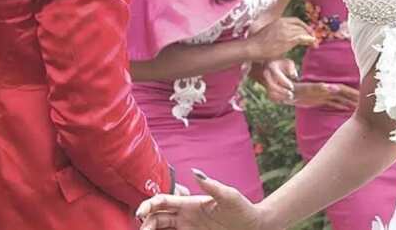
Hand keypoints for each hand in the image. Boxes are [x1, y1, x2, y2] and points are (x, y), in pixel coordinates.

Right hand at [138, 169, 263, 229]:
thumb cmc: (243, 209)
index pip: (162, 202)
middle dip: (145, 223)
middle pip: (156, 218)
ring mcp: (187, 228)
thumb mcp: (229, 196)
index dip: (149, 205)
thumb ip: (211, 185)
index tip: (141, 213)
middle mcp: (185, 216)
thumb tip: (195, 171)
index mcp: (190, 203)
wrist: (254, 226)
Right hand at [247, 17, 315, 61]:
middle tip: (313, 38)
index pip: (296, 21)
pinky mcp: (288, 39)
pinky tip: (313, 43)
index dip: (303, 26)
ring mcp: (287, 31)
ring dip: (310, 37)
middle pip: (301, 26)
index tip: (307, 31)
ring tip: (314, 43)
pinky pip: (303, 38)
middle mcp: (284, 24)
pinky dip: (310, 40)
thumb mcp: (269, 32)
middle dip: (308, 32)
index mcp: (279, 21)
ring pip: (303, 32)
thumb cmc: (257, 43)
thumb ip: (278, 32)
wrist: (254, 47)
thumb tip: (284, 37)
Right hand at [256, 59, 299, 103]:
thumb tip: (293, 75)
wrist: (271, 69)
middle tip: (291, 94)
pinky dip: (279, 100)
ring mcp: (265, 83)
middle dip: (282, 91)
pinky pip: (271, 97)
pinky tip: (287, 100)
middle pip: (272, 86)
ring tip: (291, 97)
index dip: (285, 83)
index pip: (277, 76)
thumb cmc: (283, 65)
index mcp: (271, 66)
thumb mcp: (288, 63)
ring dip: (281, 97)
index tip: (292, 87)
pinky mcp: (266, 89)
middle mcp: (266, 75)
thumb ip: (291, 68)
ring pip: (270, 93)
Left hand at [290, 82, 358, 110]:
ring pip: (341, 99)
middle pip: (345, 94)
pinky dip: (341, 106)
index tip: (363, 97)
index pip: (344, 90)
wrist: (289, 93)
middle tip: (367, 104)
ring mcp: (325, 95)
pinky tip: (346, 109)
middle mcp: (328, 90)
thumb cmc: (300, 90)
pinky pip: (334, 103)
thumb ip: (322, 88)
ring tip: (360, 108)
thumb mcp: (310, 88)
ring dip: (350, 103)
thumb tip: (335, 88)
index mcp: (328, 87)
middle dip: (355, 98)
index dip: (353, 93)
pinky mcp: (321, 100)